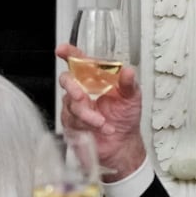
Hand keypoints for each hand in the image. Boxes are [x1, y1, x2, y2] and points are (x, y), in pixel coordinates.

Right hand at [56, 42, 145, 179]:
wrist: (121, 145)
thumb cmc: (125, 120)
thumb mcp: (132, 98)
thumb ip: (129, 84)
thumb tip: (127, 71)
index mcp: (95, 80)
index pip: (79, 62)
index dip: (69, 54)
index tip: (63, 50)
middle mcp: (82, 91)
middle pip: (67, 81)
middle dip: (72, 88)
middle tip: (82, 96)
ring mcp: (74, 107)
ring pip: (70, 105)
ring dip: (87, 115)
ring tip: (102, 122)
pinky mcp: (71, 123)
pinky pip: (72, 121)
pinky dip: (87, 125)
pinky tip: (100, 128)